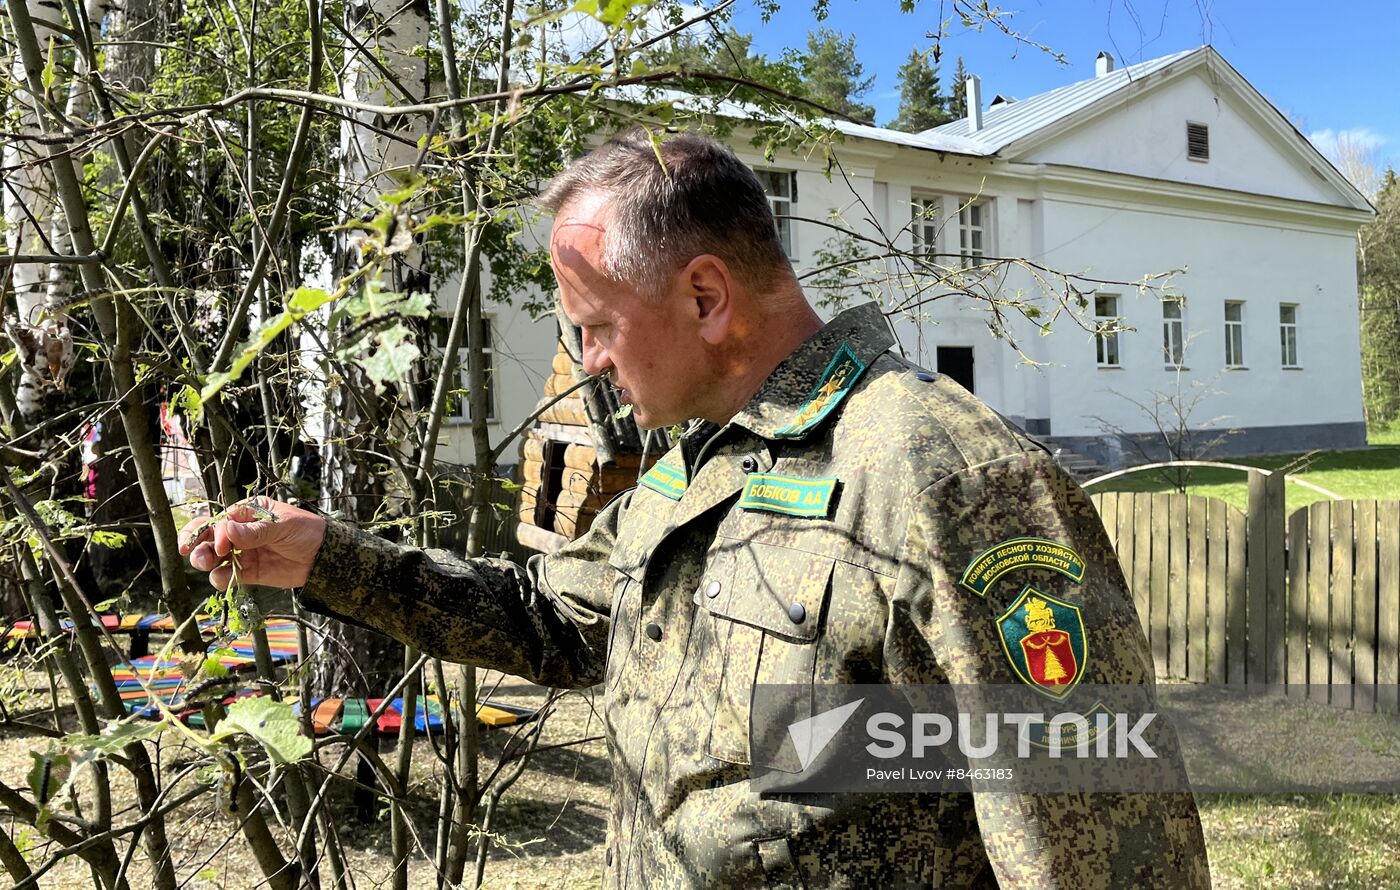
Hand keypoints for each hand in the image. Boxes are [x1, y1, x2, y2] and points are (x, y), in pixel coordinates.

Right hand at [179, 498, 326, 590]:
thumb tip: (226, 529)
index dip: (213, 532)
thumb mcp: (283, 526)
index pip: (220, 520)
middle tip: (196, 555)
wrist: (324, 558)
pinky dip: (220, 578)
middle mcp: (240, 532)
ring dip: (204, 561)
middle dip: (197, 544)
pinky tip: (224, 579)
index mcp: (248, 513)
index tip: (222, 545)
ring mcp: (242, 552)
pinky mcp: (247, 572)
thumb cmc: (307, 532)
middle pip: (207, 537)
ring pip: (212, 557)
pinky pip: (226, 575)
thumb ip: (256, 530)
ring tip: (208, 565)